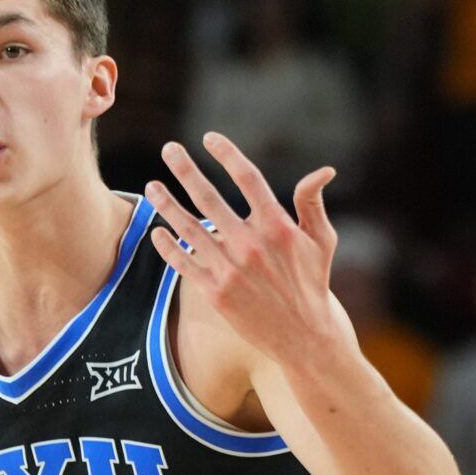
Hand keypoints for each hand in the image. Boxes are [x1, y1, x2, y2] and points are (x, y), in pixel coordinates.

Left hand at [144, 132, 346, 369]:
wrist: (304, 337)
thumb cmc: (313, 283)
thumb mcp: (321, 241)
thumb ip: (313, 203)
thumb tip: (324, 170)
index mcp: (276, 226)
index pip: (247, 178)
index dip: (227, 154)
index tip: (209, 138)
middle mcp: (250, 244)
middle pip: (209, 197)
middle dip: (186, 170)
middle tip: (169, 149)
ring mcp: (230, 269)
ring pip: (189, 229)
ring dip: (167, 205)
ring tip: (151, 186)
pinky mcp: (216, 293)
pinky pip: (184, 264)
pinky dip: (168, 247)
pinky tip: (156, 232)